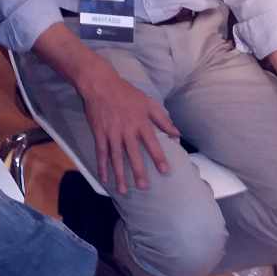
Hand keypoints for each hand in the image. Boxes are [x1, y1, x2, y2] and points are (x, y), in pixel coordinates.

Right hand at [78, 59, 176, 193]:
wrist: (100, 85)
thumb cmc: (126, 93)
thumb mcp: (148, 102)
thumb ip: (163, 119)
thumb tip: (177, 134)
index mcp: (140, 122)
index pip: (151, 143)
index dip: (158, 157)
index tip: (165, 171)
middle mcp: (126, 130)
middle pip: (133, 154)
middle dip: (138, 171)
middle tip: (143, 187)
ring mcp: (112, 133)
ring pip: (116, 158)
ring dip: (119, 174)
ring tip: (123, 190)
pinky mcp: (99, 133)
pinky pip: (101, 153)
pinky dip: (102, 166)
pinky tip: (105, 178)